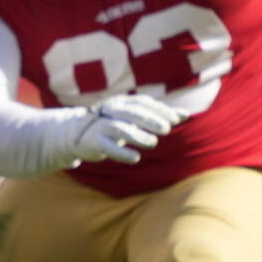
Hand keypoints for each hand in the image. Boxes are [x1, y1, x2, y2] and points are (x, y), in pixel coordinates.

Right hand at [49, 94, 189, 168]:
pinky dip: (121, 152)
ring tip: (152, 143)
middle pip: (131, 112)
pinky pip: (107, 147)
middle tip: (167, 129)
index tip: (176, 119)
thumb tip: (185, 114)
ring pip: (119, 128)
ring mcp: (100, 126)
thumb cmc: (111, 125)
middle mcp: (110, 111)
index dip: (159, 110)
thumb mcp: (133, 118)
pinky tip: (135, 158)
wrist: (75, 134)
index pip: (142, 103)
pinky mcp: (93, 142)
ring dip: (137, 135)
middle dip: (150, 120)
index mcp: (121, 103)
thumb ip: (158, 116)